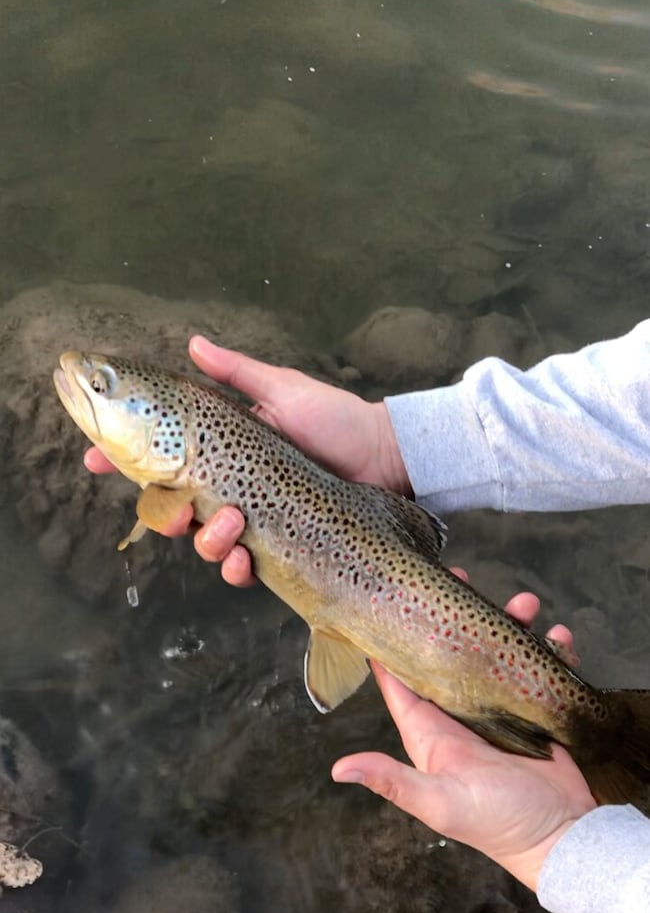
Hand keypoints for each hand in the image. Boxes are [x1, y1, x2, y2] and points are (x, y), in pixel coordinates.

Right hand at [84, 336, 410, 584]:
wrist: (383, 456)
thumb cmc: (335, 418)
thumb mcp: (282, 389)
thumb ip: (236, 371)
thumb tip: (193, 343)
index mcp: (221, 452)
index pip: (159, 459)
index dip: (120, 462)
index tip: (92, 458)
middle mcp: (229, 489)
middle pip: (171, 511)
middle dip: (161, 514)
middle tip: (173, 508)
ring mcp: (251, 521)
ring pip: (202, 543)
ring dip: (206, 540)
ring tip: (232, 522)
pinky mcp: (276, 548)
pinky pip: (241, 569)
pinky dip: (236, 568)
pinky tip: (244, 557)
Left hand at [332, 579, 596, 892]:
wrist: (561, 838)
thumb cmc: (497, 823)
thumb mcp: (439, 802)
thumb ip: (393, 781)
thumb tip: (338, 769)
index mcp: (430, 732)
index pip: (400, 678)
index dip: (394, 639)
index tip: (392, 599)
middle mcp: (460, 715)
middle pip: (453, 652)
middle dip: (459, 616)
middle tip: (465, 579)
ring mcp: (499, 710)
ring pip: (498, 653)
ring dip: (512, 625)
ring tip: (529, 606)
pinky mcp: (534, 710)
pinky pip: (540, 669)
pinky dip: (551, 650)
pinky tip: (560, 637)